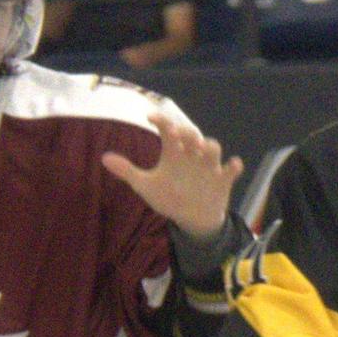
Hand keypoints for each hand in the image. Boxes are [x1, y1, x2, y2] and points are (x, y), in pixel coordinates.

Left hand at [101, 107, 242, 238]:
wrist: (192, 219)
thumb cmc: (169, 198)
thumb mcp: (147, 186)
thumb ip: (128, 172)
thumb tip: (104, 159)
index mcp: (173, 152)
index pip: (168, 129)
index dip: (161, 121)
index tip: (149, 117)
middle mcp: (191, 155)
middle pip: (192, 134)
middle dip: (187, 132)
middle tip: (179, 135)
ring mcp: (208, 166)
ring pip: (213, 148)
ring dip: (209, 146)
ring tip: (202, 150)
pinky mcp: (222, 180)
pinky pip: (231, 169)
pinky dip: (233, 166)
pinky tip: (233, 165)